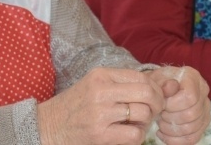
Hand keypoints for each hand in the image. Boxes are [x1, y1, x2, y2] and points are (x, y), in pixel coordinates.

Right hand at [37, 67, 164, 144]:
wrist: (45, 127)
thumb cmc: (75, 106)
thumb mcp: (96, 86)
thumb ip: (124, 84)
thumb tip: (165, 85)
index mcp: (101, 75)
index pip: (141, 76)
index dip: (155, 88)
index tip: (155, 97)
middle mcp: (101, 91)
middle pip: (147, 92)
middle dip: (158, 103)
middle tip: (154, 111)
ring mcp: (100, 113)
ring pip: (143, 113)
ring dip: (146, 121)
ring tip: (137, 123)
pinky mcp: (99, 135)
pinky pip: (134, 134)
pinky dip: (138, 136)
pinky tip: (129, 134)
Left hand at [148, 67, 210, 144]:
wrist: (162, 88)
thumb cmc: (159, 84)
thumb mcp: (157, 79)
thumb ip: (163, 83)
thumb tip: (170, 87)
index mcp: (193, 77)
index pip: (189, 97)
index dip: (173, 105)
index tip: (162, 105)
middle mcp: (203, 92)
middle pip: (192, 114)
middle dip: (171, 119)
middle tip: (160, 115)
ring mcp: (205, 108)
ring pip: (192, 128)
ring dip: (172, 130)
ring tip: (161, 124)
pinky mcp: (203, 123)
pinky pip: (193, 138)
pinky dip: (176, 140)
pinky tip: (164, 134)